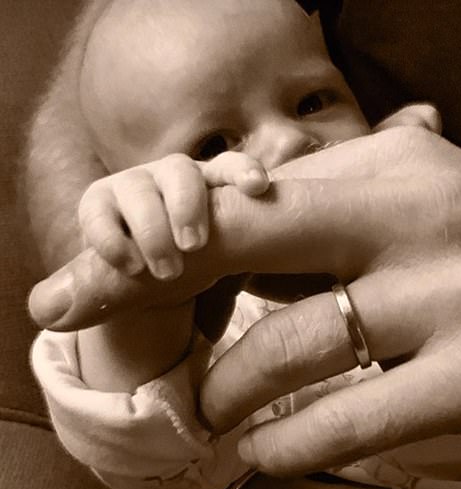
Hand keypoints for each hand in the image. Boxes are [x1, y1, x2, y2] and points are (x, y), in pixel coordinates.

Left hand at [28, 127, 460, 473]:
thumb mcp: (436, 211)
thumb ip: (345, 215)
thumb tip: (247, 231)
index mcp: (403, 169)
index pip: (256, 195)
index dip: (169, 229)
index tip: (98, 264)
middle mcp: (421, 219)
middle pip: (251, 239)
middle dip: (150, 278)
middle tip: (78, 311)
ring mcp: (453, 296)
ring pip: (294, 344)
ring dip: (229, 387)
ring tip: (200, 412)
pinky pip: (352, 414)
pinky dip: (293, 439)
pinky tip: (263, 451)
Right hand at [79, 151, 268, 279]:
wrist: (149, 275)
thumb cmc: (198, 261)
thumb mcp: (227, 255)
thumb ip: (247, 252)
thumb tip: (290, 267)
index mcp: (212, 183)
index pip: (230, 167)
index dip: (243, 172)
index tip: (258, 188)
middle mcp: (173, 176)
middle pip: (180, 173)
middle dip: (187, 207)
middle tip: (194, 247)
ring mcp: (134, 185)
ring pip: (139, 190)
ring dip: (153, 230)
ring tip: (166, 270)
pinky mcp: (98, 203)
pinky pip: (97, 213)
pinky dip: (112, 240)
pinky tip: (129, 265)